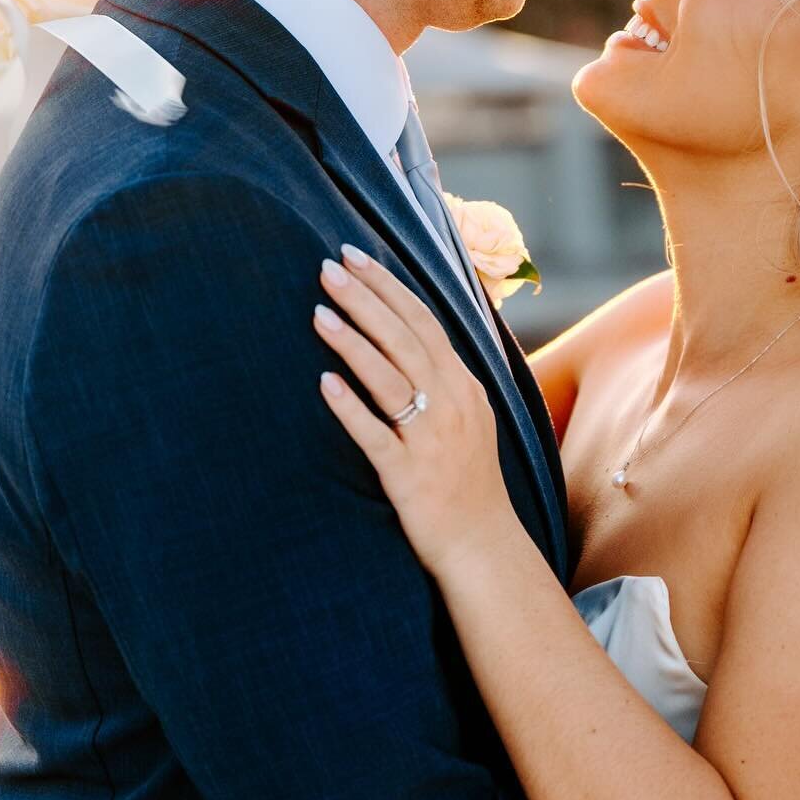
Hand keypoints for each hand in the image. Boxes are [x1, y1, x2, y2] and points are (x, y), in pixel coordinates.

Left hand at [314, 245, 516, 579]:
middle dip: (365, 299)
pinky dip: (351, 407)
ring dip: (353, 342)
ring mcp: (431, 438)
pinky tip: (324, 384)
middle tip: (327, 267)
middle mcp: (451, 404)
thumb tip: (414, 335)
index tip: (353, 255)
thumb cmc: (466, 480)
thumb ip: (443, 376)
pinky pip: (377, 435)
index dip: (388, 285)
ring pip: (390, 378)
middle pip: (405, 338)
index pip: (424, 320)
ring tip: (317, 312)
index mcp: (463, 385)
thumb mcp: (467, 417)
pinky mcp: (409, 474)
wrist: (482, 544)